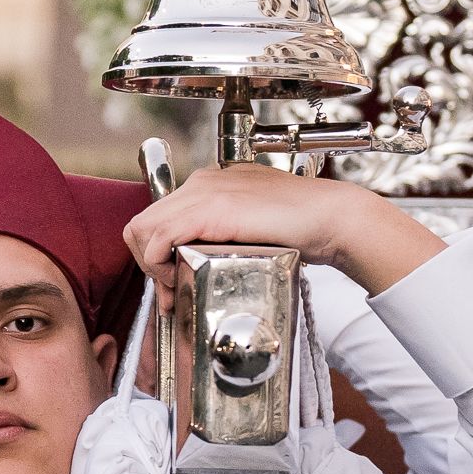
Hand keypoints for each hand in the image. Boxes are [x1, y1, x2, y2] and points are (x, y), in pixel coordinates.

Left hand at [124, 163, 444, 297]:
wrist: (330, 217)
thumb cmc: (302, 226)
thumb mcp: (251, 227)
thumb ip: (224, 236)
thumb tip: (201, 261)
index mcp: (209, 183)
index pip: (158, 216)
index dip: (156, 254)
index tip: (172, 282)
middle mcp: (200, 182)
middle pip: (142, 222)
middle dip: (148, 263)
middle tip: (169, 291)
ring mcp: (203, 193)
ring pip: (142, 230)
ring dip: (151, 267)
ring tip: (175, 289)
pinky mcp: (209, 211)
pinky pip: (159, 239)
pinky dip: (160, 265)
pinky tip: (179, 280)